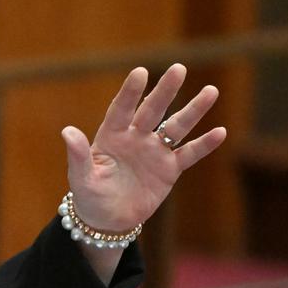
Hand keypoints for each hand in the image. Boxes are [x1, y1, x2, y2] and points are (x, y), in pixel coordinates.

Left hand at [61, 64, 226, 231]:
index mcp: (111, 135)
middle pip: (153, 111)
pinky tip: (220, 131)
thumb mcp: (80, 177)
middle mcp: (135, 138)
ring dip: (193, 110)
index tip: (140, 72)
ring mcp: (154, 151)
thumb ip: (78, 155)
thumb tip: (67, 131)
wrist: (108, 219)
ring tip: (211, 91)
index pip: (121, 109)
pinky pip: (188, 154)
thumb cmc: (89, 194)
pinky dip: (204, 145)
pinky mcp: (169, 169)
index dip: (130, 92)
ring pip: (176, 127)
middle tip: (179, 68)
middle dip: (165, 91)